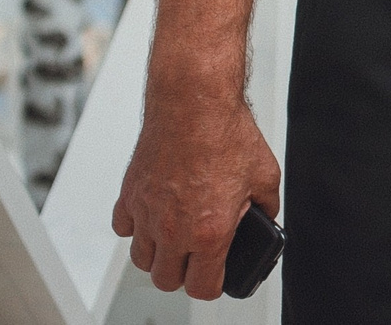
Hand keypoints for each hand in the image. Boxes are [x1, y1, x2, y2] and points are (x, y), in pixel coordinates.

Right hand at [112, 91, 281, 298]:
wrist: (194, 102)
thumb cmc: (226, 134)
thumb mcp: (265, 175)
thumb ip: (266, 206)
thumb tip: (266, 216)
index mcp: (210, 232)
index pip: (202, 288)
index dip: (213, 285)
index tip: (217, 276)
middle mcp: (174, 230)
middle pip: (166, 280)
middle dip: (183, 274)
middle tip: (195, 258)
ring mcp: (148, 214)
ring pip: (142, 259)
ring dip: (158, 255)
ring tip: (175, 239)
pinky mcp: (130, 195)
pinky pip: (124, 228)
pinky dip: (136, 228)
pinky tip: (154, 215)